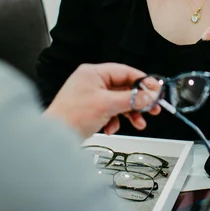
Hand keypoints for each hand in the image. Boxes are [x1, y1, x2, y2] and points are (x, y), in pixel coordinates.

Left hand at [44, 63, 159, 137]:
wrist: (54, 138)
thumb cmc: (70, 117)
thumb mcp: (107, 105)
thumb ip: (131, 99)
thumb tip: (149, 96)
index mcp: (93, 73)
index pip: (124, 71)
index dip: (142, 81)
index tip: (155, 91)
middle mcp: (91, 82)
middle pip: (123, 88)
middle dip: (137, 101)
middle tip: (152, 108)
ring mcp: (90, 96)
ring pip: (118, 102)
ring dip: (128, 113)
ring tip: (138, 123)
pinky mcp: (89, 110)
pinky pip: (109, 112)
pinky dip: (114, 121)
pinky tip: (111, 129)